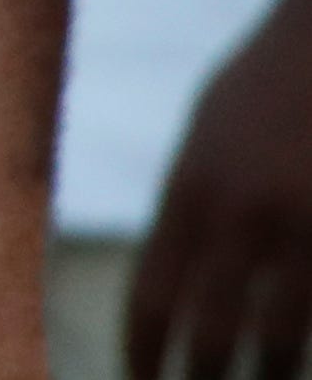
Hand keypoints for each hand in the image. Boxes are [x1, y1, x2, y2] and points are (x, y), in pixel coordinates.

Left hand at [129, 0, 311, 379]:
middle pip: (214, 337)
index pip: (151, 298)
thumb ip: (190, 209)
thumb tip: (169, 288)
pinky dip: (311, 343)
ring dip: (270, 376)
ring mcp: (307, 227)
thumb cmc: (269, 86)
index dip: (143, 356)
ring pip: (283, 343)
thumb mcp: (207, 138)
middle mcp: (243, 216)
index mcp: (190, 190)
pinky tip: (298, 357)